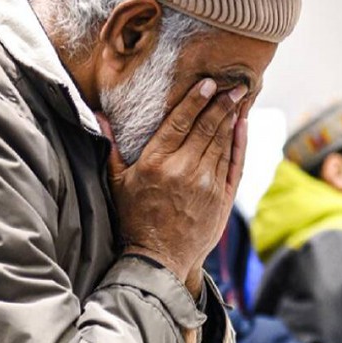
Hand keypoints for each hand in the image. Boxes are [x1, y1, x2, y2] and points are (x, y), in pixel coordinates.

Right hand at [98, 78, 247, 294]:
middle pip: (206, 127)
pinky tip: (242, 125)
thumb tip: (99, 116)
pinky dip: (239, 142)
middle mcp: (184, 170)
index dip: (195, 100)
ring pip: (221, 142)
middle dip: (221, 103)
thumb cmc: (135, 218)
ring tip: (238, 98)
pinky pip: (233, 162)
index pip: (180, 122)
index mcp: (156, 163)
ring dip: (231, 117)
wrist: (159, 259)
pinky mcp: (222, 197)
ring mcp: (206, 184)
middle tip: (233, 85)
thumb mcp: (117, 183)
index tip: (208, 83)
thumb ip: (112, 147)